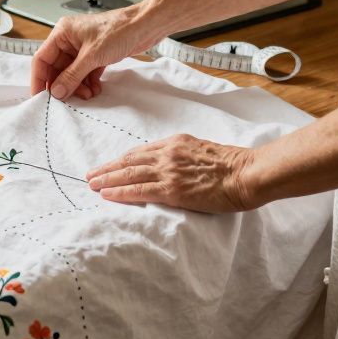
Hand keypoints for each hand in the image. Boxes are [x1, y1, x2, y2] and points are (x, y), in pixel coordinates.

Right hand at [30, 7, 164, 100]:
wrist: (146, 26)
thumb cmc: (120, 30)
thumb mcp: (92, 56)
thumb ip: (72, 75)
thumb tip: (57, 92)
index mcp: (62, 33)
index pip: (42, 59)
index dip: (39, 79)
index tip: (39, 97)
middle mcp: (69, 40)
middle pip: (57, 68)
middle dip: (62, 85)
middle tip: (66, 100)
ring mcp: (83, 48)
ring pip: (71, 72)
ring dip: (77, 86)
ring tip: (87, 94)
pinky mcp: (96, 54)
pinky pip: (85, 72)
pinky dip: (88, 82)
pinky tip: (94, 89)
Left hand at [85, 135, 258, 212]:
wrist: (247, 173)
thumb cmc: (232, 164)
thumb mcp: (201, 149)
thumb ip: (181, 155)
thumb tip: (168, 164)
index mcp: (175, 143)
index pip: (140, 152)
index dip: (121, 160)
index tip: (109, 165)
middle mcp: (167, 154)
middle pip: (129, 161)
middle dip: (107, 169)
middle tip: (90, 175)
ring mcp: (169, 171)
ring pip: (129, 175)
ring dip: (107, 180)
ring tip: (92, 185)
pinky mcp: (172, 190)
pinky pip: (139, 191)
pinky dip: (120, 192)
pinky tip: (107, 195)